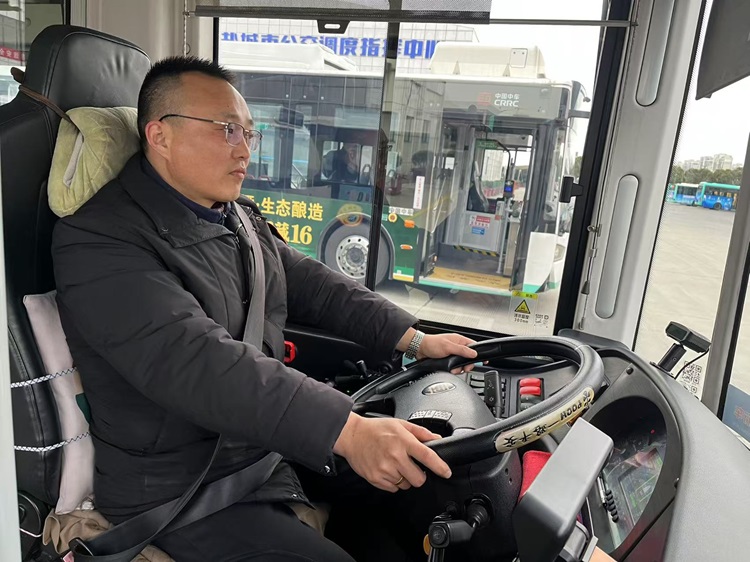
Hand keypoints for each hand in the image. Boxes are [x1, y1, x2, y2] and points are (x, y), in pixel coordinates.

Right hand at [333, 413, 451, 492]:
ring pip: (406, 485)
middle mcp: (394, 456)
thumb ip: (421, 433)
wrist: (352, 436)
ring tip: (395, 464)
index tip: (446, 472)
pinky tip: (387, 469)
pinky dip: (394, 482)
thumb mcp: (400, 424)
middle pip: (419, 479)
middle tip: (411, 465)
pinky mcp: (376, 479)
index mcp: (403, 441)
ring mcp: (384, 470)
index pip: (427, 456)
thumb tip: (437, 440)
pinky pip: (394, 488)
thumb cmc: (376, 429)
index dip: (440, 466)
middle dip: (419, 475)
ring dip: (405, 478)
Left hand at [418, 333, 478, 372]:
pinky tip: (450, 370)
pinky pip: (455, 366)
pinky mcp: (448, 360)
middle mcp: (457, 347)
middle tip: (464, 368)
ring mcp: (452, 353)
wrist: (420, 349)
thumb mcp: (448, 347)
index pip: (474, 346)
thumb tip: (474, 354)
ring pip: (462, 363)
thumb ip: (462, 350)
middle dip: (467, 364)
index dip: (479, 354)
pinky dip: (454, 370)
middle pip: (469, 357)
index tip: (484, 360)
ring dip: (459, 368)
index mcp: (459, 340)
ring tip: (454, 369)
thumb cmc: (432, 344)